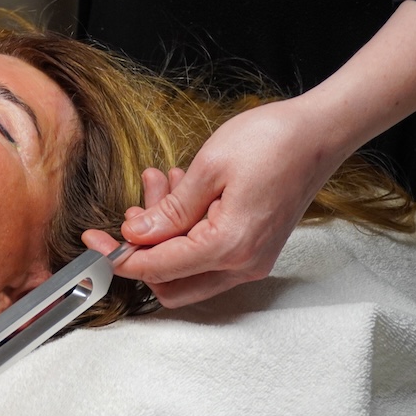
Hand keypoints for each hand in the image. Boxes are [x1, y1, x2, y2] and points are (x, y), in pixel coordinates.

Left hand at [84, 97, 346, 306]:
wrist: (321, 132)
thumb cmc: (273, 141)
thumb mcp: (207, 168)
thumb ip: (169, 211)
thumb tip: (136, 237)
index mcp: (229, 246)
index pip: (158, 268)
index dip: (119, 256)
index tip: (94, 239)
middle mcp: (243, 265)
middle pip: (170, 283)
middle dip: (142, 247)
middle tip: (133, 208)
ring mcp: (251, 260)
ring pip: (186, 269)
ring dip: (164, 233)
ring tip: (160, 182)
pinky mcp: (253, 249)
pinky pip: (206, 254)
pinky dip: (184, 230)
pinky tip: (179, 191)